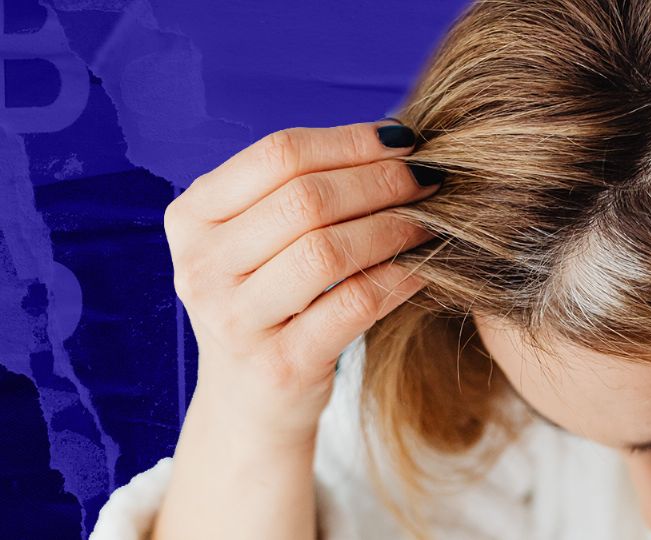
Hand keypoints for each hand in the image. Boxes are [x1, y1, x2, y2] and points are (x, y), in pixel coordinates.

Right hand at [163, 120, 441, 443]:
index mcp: (192, 217)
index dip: (351, 142)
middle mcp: (200, 266)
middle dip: (381, 181)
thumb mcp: (258, 241)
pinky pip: (354, 303)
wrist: (249, 403)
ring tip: (431, 219)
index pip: (278, 154)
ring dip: (393, 227)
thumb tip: (396, 138)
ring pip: (328, 251)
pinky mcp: (280, 365)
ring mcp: (235, 321)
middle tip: (429, 179)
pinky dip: (399, 277)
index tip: (404, 141)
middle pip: (305, 200)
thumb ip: (301, 190)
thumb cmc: (269, 302)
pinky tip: (425, 265)